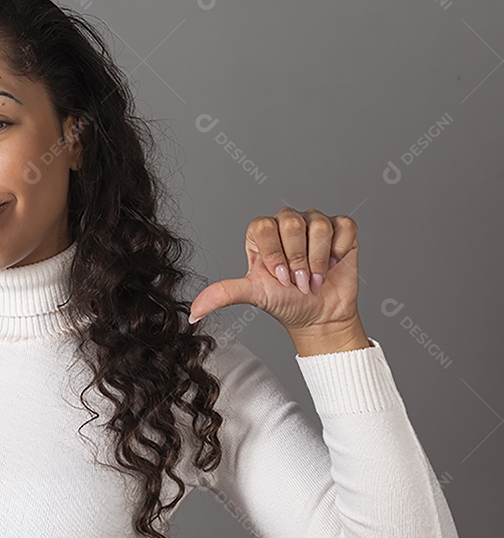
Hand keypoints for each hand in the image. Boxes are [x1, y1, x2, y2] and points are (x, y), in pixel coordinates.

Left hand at [188, 207, 361, 336]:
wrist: (318, 315)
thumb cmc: (284, 302)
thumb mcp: (253, 295)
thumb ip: (222, 294)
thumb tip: (194, 311)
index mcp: (261, 232)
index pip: (263, 226)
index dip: (274, 254)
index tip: (279, 278)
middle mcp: (286, 222)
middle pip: (291, 223)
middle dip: (297, 260)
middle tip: (298, 282)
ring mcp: (313, 222)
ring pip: (318, 226)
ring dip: (318, 260)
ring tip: (314, 278)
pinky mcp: (340, 228)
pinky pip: (343, 227)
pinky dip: (339, 252)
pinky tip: (332, 265)